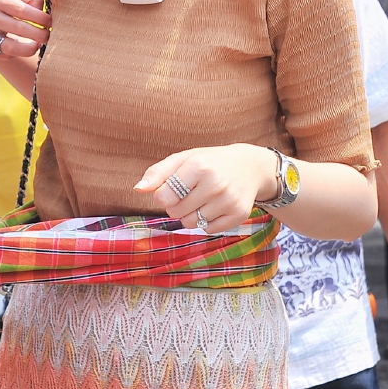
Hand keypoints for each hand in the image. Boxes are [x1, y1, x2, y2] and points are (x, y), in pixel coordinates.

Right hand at [0, 0, 49, 57]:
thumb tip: (43, 11)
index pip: (23, 10)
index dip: (40, 18)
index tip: (50, 22)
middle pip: (20, 29)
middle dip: (40, 35)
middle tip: (48, 36)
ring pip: (11, 47)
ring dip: (29, 49)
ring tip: (37, 45)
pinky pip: (2, 54)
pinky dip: (14, 53)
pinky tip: (19, 47)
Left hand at [134, 144, 277, 233]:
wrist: (250, 167)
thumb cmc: (210, 162)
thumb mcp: (184, 158)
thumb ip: (158, 173)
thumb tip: (138, 188)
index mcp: (199, 166)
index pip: (165, 196)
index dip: (163, 196)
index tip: (171, 189)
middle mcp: (216, 183)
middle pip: (177, 212)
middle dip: (177, 205)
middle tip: (189, 193)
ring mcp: (229, 200)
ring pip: (191, 223)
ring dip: (191, 214)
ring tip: (202, 199)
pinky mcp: (239, 215)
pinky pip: (208, 229)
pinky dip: (206, 221)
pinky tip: (215, 206)